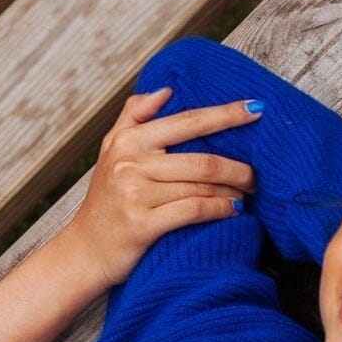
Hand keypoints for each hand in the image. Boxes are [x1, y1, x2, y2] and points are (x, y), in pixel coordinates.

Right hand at [61, 87, 260, 288]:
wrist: (84, 251)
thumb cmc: (105, 202)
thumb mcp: (110, 153)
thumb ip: (133, 117)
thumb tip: (165, 90)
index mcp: (127, 142)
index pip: (187, 122)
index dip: (226, 115)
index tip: (257, 109)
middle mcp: (129, 165)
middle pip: (203, 161)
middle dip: (239, 169)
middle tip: (255, 176)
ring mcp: (133, 195)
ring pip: (202, 188)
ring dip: (232, 192)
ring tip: (246, 194)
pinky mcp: (141, 225)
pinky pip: (195, 210)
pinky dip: (221, 210)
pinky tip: (233, 210)